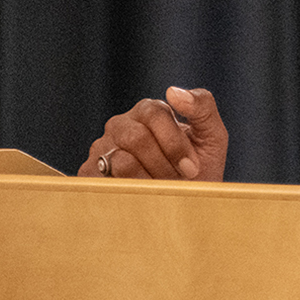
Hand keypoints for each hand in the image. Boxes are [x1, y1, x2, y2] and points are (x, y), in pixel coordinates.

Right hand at [79, 87, 227, 181]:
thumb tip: (173, 91)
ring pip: (121, 161)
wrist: (185, 208)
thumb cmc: (198, 171)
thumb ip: (202, 106)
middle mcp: (121, 125)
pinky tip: (142, 194)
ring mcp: (101, 149)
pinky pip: (105, 181)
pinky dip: (130, 192)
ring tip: (161, 188)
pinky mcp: (88, 173)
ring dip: (149, 181)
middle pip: (136, 137)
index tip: (192, 168)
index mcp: (149, 111)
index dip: (175, 144)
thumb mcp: (212, 137)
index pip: (155, 114)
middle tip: (178, 180)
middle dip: (164, 164)